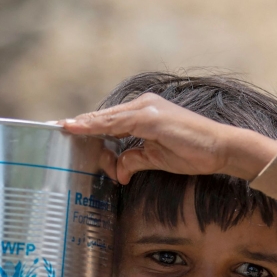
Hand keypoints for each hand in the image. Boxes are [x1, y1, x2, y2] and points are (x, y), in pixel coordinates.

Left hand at [61, 93, 276, 183]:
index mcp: (145, 112)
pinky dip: (97, 126)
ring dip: (84, 124)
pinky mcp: (150, 118)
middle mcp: (144, 105)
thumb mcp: (157, 158)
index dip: (89, 126)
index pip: (111, 120)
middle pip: (105, 116)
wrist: (221, 149)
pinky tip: (80, 129)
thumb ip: (134, 160)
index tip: (68, 130)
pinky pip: (117, 123)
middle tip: (55, 127)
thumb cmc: (194, 152)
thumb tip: (117, 172)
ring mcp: (147, 109)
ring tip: (62, 128)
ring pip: (107, 118)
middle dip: (80, 124)